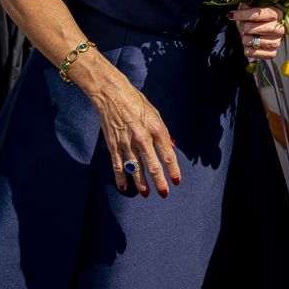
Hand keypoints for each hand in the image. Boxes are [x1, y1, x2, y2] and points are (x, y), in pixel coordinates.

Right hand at [85, 68, 180, 197]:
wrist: (111, 94)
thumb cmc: (136, 102)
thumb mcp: (155, 113)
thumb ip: (164, 132)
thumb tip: (172, 147)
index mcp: (155, 128)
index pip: (167, 153)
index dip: (173, 169)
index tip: (176, 180)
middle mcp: (142, 137)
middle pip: (152, 164)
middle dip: (159, 181)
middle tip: (164, 193)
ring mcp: (126, 142)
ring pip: (135, 168)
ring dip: (141, 183)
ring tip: (146, 194)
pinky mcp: (113, 144)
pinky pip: (117, 165)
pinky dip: (120, 178)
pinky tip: (124, 188)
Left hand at [229, 5, 284, 59]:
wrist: (262, 34)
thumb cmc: (257, 20)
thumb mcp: (252, 10)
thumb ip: (248, 7)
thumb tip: (243, 7)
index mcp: (277, 14)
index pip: (259, 13)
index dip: (244, 14)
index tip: (232, 15)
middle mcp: (280, 29)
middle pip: (255, 28)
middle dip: (244, 27)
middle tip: (242, 26)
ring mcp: (277, 42)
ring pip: (253, 41)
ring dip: (245, 38)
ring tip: (247, 35)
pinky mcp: (272, 53)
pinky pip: (254, 53)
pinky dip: (248, 49)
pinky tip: (250, 44)